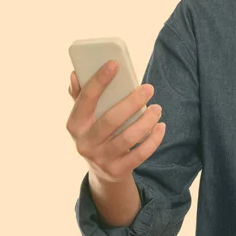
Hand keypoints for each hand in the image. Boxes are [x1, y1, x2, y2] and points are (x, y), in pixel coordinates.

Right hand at [66, 61, 165, 183]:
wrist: (103, 172)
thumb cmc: (97, 133)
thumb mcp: (85, 118)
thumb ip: (81, 96)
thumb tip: (76, 74)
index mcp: (75, 125)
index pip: (85, 100)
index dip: (99, 80)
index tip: (114, 63)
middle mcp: (85, 144)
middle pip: (111, 120)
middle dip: (132, 102)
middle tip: (149, 88)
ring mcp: (101, 159)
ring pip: (128, 138)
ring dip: (146, 121)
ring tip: (157, 108)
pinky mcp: (118, 171)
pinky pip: (140, 154)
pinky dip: (154, 139)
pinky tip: (161, 126)